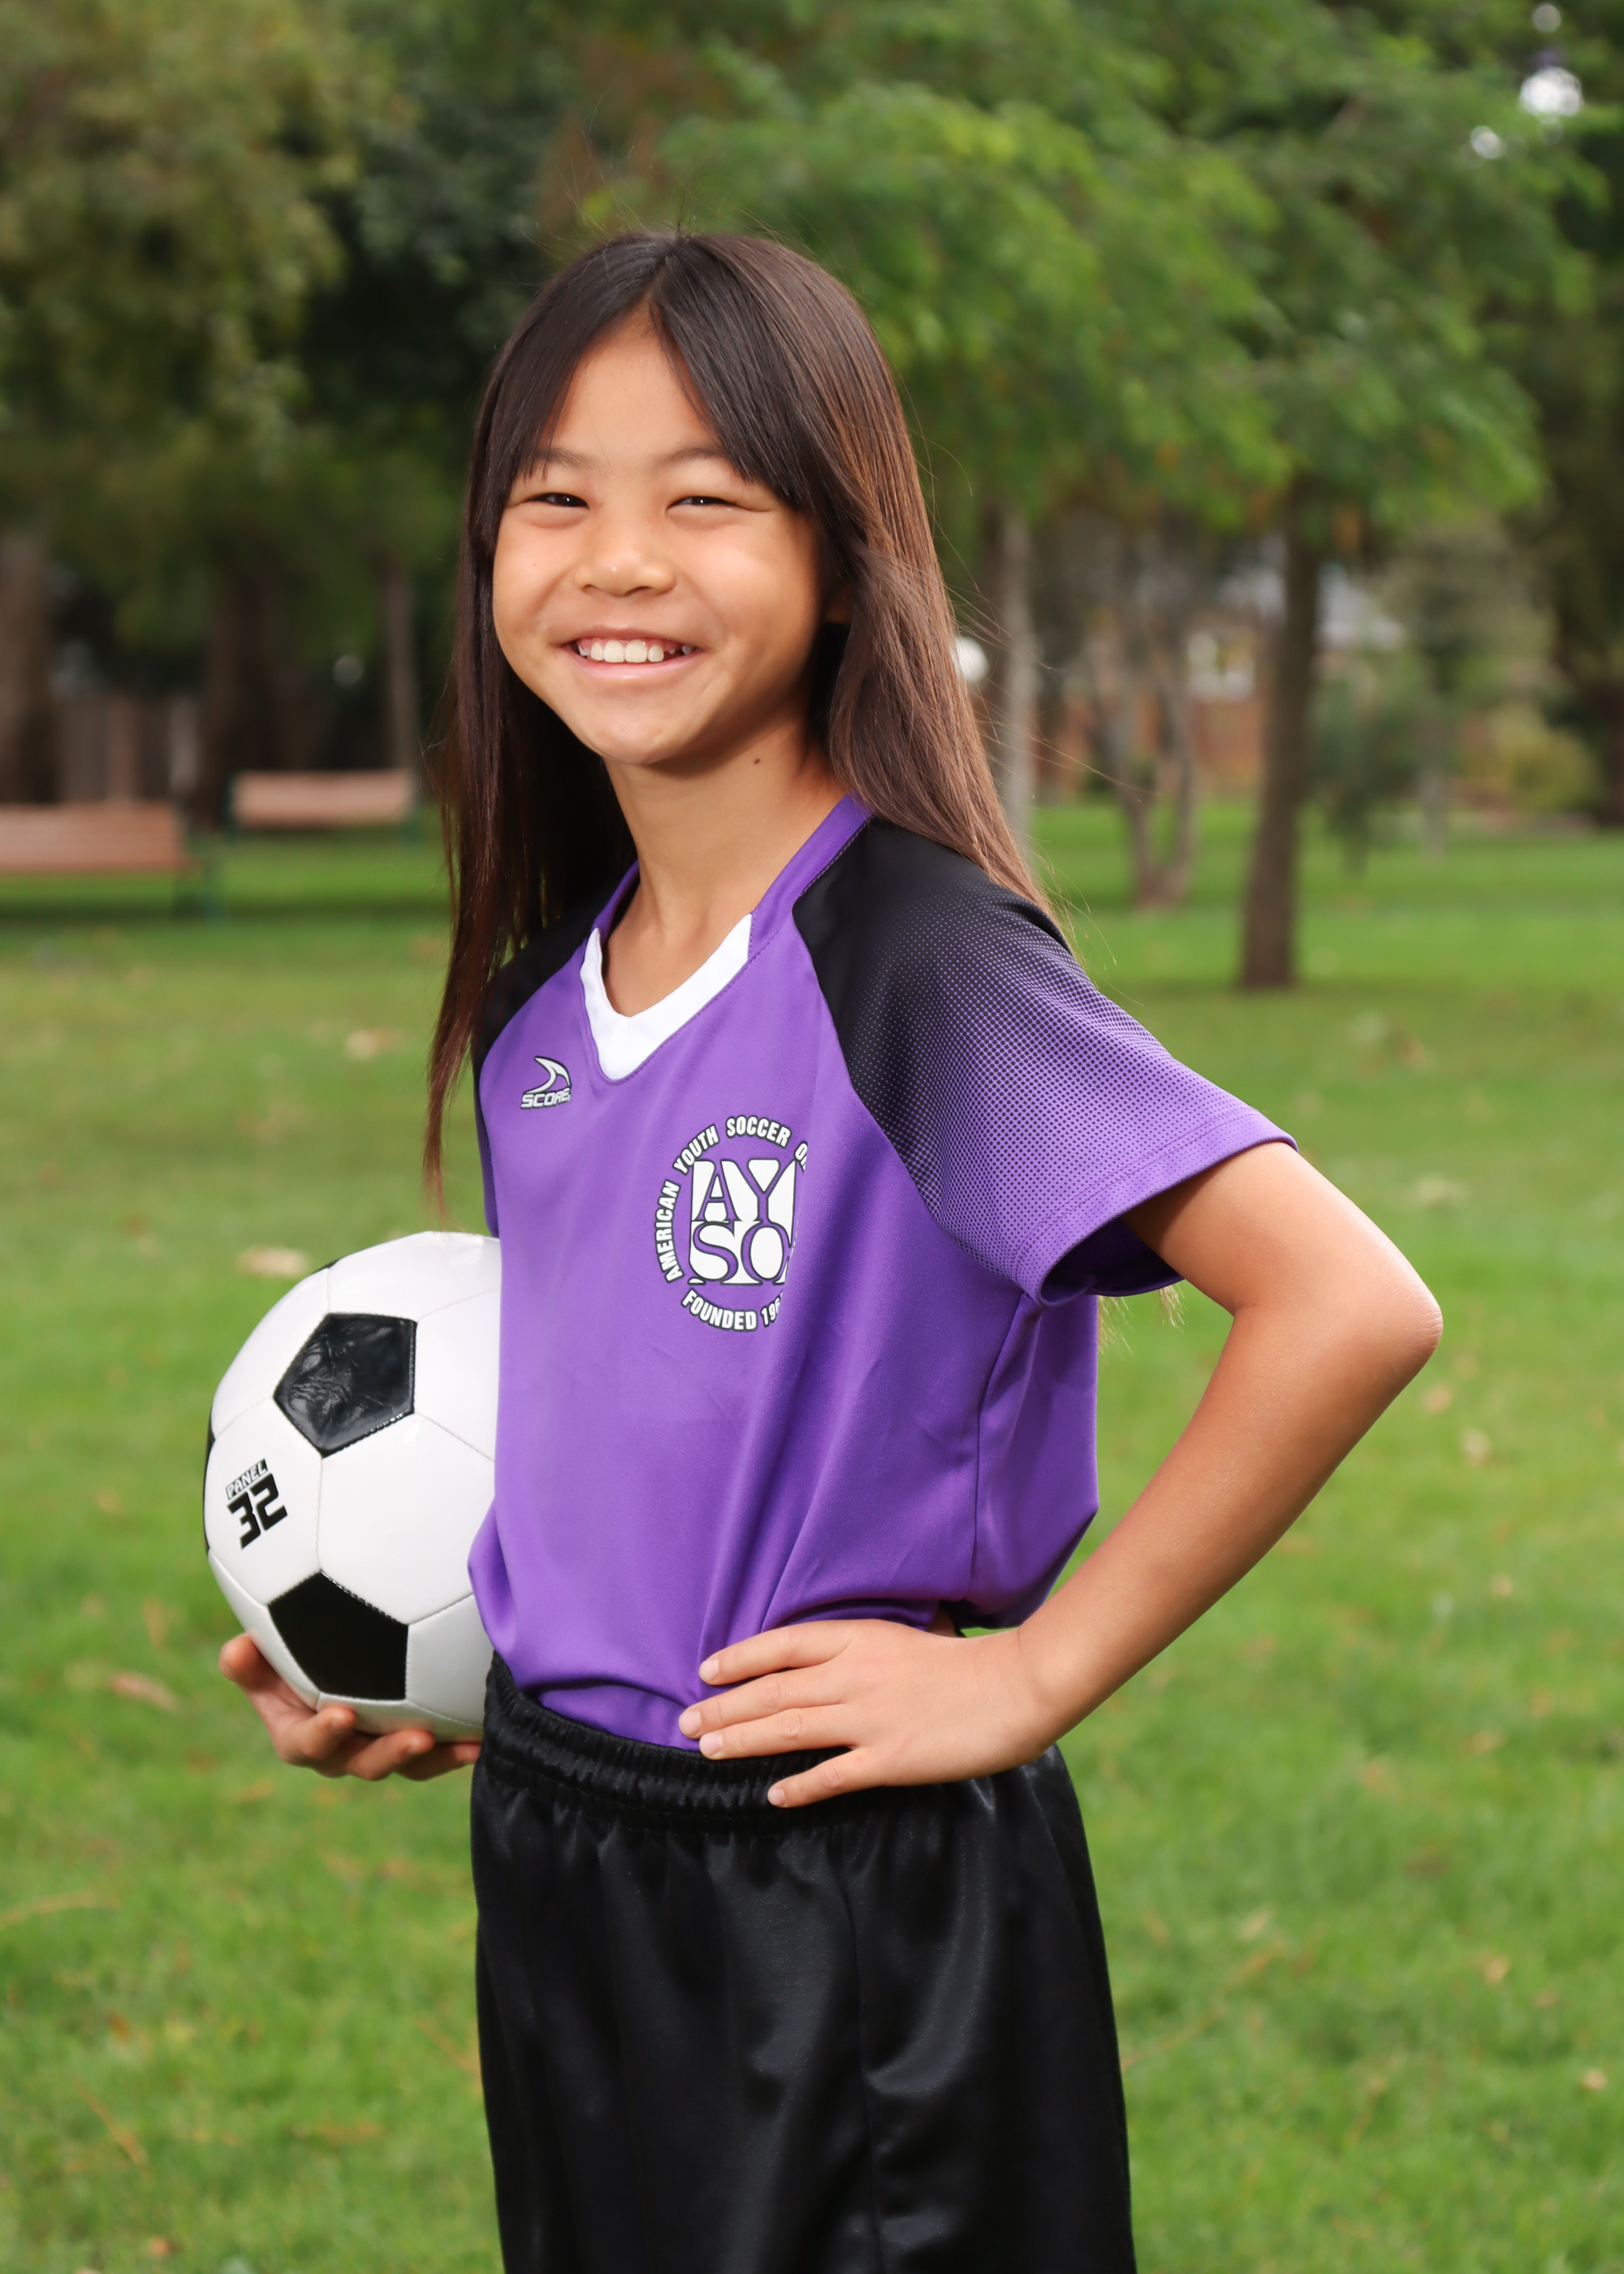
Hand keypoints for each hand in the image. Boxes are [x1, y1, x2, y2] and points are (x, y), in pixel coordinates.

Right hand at [218, 1633, 480, 1781]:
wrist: (337, 1657)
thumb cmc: (289, 1654)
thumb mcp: (262, 1659)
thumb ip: (249, 1659)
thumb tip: (238, 1648)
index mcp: (300, 1735)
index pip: (306, 1745)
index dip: (322, 1736)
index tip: (341, 1714)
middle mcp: (342, 1751)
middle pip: (364, 1764)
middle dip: (388, 1756)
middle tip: (415, 1738)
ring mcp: (380, 1749)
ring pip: (408, 1764)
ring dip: (434, 1757)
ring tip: (462, 1744)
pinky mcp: (414, 1742)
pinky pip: (438, 1751)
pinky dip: (459, 1743)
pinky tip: (484, 1730)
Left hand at [676, 1618, 1052, 1808]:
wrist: (1017, 1687)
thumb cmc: (970, 1660)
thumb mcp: (914, 1631)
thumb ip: (871, 1643)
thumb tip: (842, 1647)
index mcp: (860, 1638)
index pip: (783, 1645)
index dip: (740, 1658)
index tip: (706, 1670)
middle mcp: (855, 1675)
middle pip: (773, 1692)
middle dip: (723, 1707)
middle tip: (685, 1722)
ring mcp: (870, 1719)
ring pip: (789, 1730)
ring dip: (742, 1741)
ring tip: (707, 1751)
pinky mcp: (889, 1759)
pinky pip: (832, 1775)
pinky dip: (798, 1785)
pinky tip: (771, 1794)